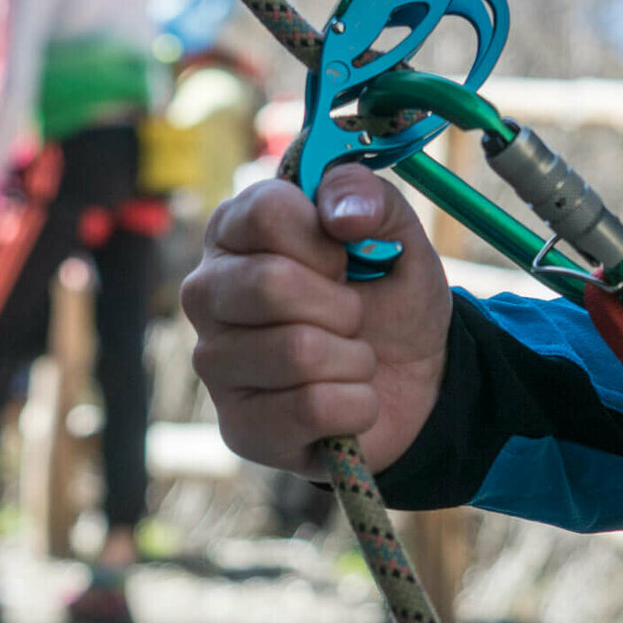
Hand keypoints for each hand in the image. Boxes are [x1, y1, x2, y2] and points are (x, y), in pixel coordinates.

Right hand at [180, 163, 451, 479]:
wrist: (415, 380)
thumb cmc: (388, 293)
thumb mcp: (396, 233)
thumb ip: (371, 197)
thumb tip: (342, 215)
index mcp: (235, 230)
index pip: (265, 212)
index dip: (323, 239)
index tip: (343, 258)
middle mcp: (207, 291)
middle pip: (271, 284)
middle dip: (343, 304)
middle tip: (354, 314)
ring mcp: (214, 361)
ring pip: (297, 351)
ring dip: (355, 357)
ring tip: (353, 356)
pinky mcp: (238, 425)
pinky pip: (311, 409)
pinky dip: (357, 404)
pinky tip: (348, 399)